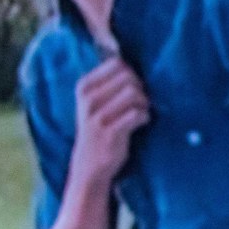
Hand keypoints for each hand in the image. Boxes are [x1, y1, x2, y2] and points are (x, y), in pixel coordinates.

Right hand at [70, 55, 148, 185]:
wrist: (89, 164)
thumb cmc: (97, 128)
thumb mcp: (94, 102)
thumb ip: (109, 83)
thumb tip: (133, 65)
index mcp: (84, 87)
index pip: (116, 64)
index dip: (131, 73)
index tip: (132, 87)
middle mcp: (88, 100)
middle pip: (128, 78)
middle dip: (140, 88)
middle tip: (140, 102)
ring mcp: (98, 117)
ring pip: (134, 94)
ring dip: (144, 103)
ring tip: (141, 112)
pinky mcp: (111, 133)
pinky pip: (137, 114)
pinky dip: (144, 117)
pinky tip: (141, 122)